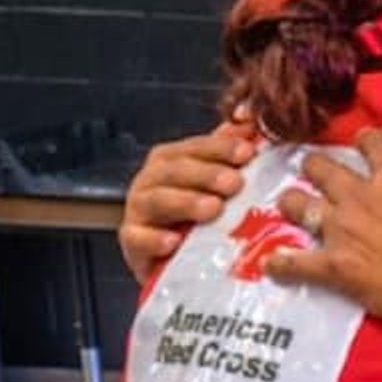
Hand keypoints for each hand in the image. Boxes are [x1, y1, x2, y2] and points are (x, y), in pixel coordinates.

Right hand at [118, 118, 255, 277]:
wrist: (180, 264)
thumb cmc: (200, 217)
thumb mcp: (218, 183)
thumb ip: (230, 150)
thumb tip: (249, 117)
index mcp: (172, 161)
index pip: (195, 147)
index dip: (220, 148)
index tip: (247, 153)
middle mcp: (151, 180)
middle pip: (174, 170)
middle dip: (206, 174)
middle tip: (235, 183)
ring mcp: (138, 211)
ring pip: (156, 200)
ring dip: (184, 202)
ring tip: (212, 209)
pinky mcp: (132, 243)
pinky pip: (138, 238)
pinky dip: (154, 239)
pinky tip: (174, 241)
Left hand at [262, 128, 381, 362]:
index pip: (373, 144)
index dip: (368, 140)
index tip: (366, 141)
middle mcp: (360, 198)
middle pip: (325, 171)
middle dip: (316, 165)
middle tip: (312, 165)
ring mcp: (342, 233)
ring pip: (301, 208)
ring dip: (291, 203)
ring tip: (286, 200)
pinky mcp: (336, 269)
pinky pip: (298, 264)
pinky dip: (282, 263)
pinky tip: (271, 262)